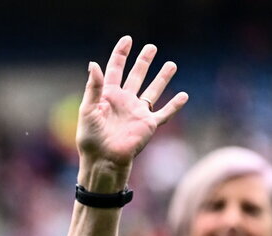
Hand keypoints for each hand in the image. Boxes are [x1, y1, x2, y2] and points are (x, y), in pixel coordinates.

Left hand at [76, 36, 187, 169]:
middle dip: (143, 62)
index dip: (121, 54)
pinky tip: (183, 96)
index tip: (127, 40)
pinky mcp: (148, 125)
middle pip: (136, 76)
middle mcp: (125, 101)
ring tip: (171, 64)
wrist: (103, 159)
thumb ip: (93, 87)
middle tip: (151, 47)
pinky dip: (174, 106)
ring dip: (162, 78)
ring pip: (153, 91)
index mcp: (108, 96)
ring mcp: (137, 112)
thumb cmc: (91, 138)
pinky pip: (164, 113)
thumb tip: (94, 63)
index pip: (116, 70)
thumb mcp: (88, 109)